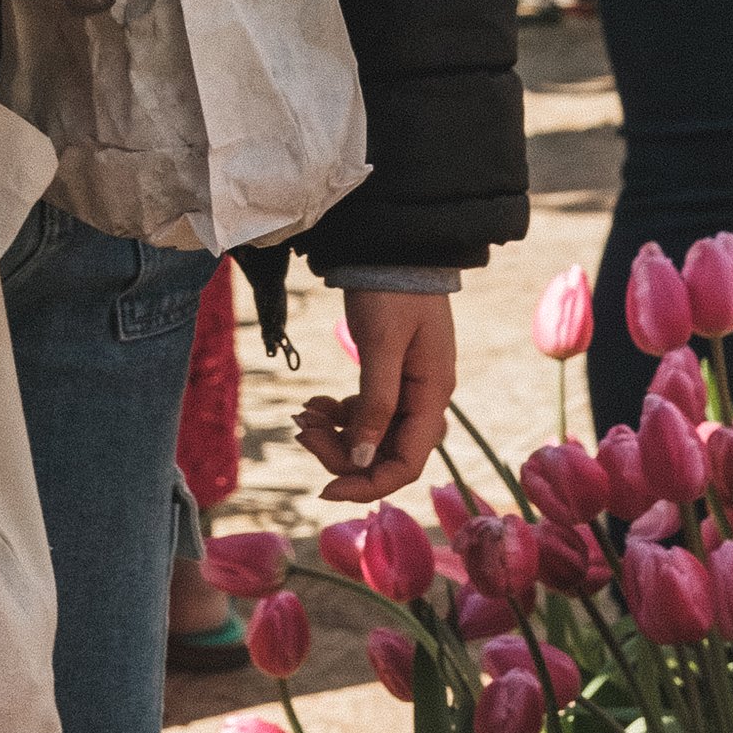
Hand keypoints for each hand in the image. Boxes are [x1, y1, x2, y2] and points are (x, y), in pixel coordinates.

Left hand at [294, 290, 456, 501]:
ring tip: (301, 415)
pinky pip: (364, 411)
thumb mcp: (381, 345)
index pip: (406, 464)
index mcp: (432, 395)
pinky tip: (312, 404)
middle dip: (341, 452)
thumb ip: (375, 404)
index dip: (367, 484)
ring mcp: (407, 387)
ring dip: (334, 434)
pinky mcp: (389, 373)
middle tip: (300, 430)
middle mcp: (424, 398)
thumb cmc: (391, 290)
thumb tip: (361, 460)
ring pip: (370, 434)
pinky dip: (337, 414)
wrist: (391, 243)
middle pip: (384, 452)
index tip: (324, 489)